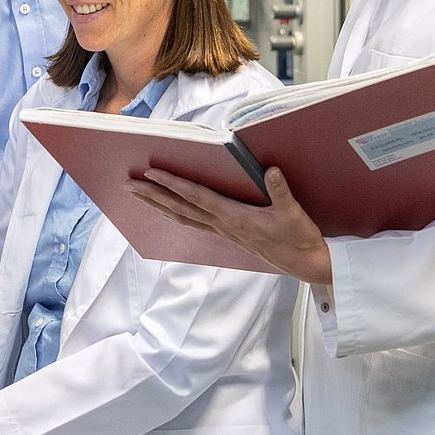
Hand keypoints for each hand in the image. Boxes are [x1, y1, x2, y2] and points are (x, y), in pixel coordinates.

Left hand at [127, 167, 333, 284]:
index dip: (173, 184)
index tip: (152, 174)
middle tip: (128, 185)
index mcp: (234, 217)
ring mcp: (222, 232)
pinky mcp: (227, 236)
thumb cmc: (299, 237)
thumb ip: (280, 191)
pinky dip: (176, 214)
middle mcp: (222, 225)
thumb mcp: (294, 213)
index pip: (196, 197)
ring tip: (138, 195)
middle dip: (152, 196)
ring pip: (182, 217)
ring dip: (158, 205)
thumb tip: (270, 171)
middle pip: (179, 208)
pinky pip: (193, 223)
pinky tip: (167, 210)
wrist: (306, 264)